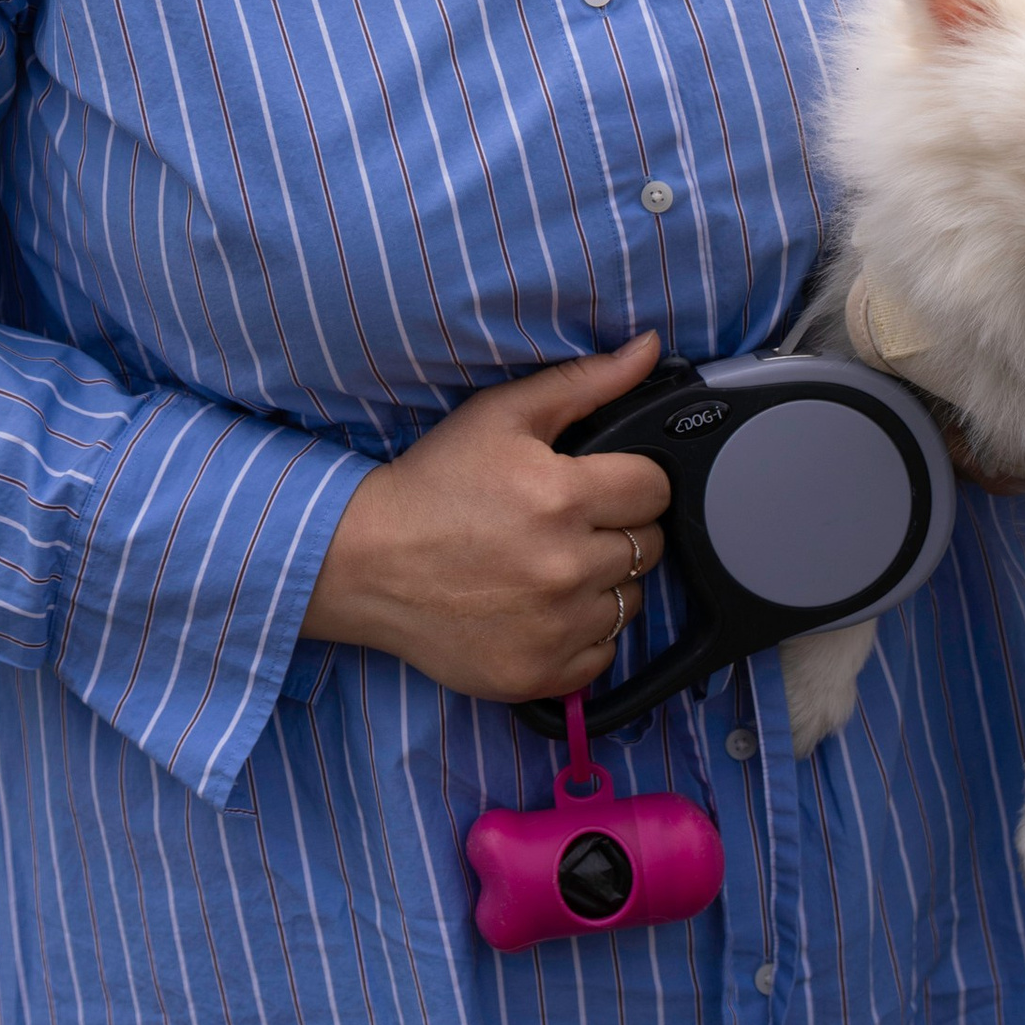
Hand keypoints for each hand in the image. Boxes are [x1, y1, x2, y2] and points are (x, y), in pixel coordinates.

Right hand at [302, 330, 672, 703]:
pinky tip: (542, 608)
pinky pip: (603, 654)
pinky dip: (582, 634)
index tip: (599, 483)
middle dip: (617, 529)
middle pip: (648, 546)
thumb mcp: (501, 414)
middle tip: (567, 523)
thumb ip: (585, 382)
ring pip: (630, 602)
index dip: (631, 480)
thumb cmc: (433, 484)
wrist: (367, 563)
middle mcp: (566, 566)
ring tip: (551, 564)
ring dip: (603, 583)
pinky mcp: (539, 674)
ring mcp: (554, 628)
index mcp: (563, 496)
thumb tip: (649, 349)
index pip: (656, 489)